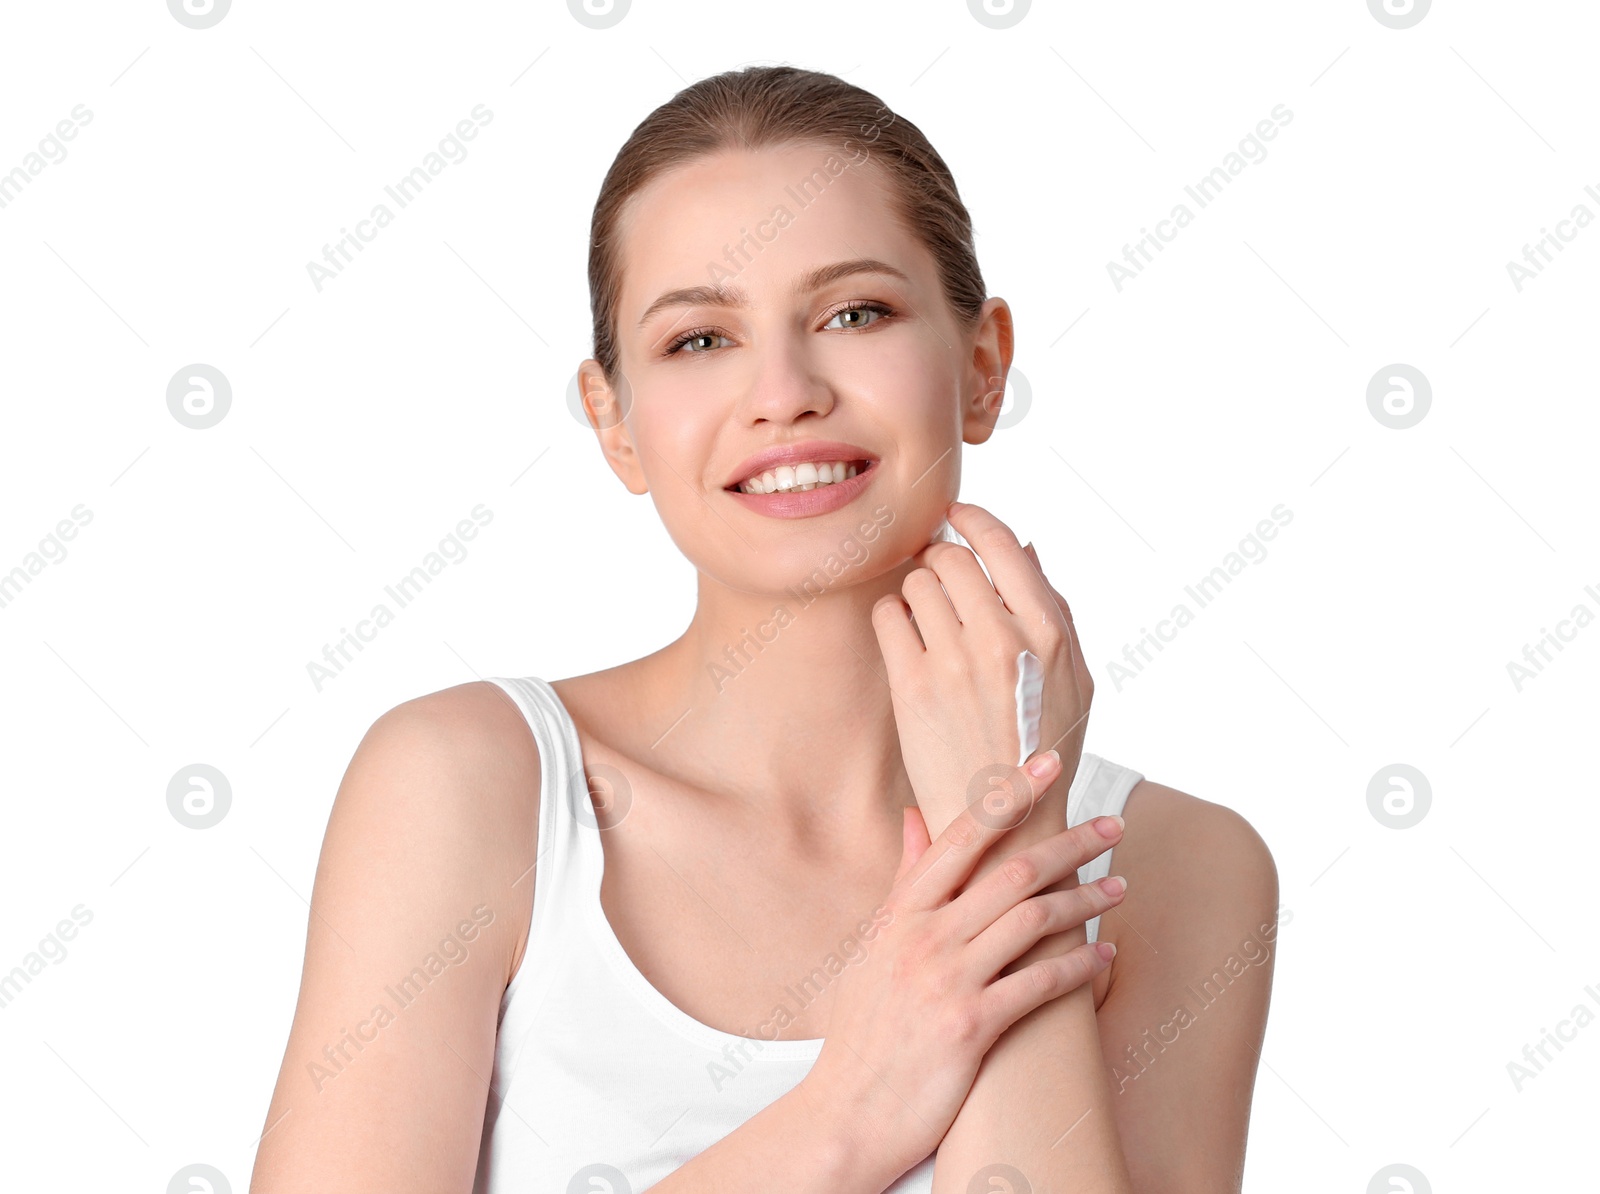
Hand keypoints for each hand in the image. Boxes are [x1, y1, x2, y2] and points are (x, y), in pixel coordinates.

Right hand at [803, 750, 1126, 1176]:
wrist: (846, 1112)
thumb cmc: (863, 1028)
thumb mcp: (873, 944)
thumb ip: (903, 880)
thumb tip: (913, 816)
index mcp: (900, 911)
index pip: (963, 834)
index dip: (1009, 793)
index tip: (1048, 762)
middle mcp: (923, 937)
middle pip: (1012, 870)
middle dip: (1070, 842)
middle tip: (1112, 824)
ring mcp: (946, 980)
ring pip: (1033, 920)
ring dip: (1086, 899)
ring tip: (1120, 886)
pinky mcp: (970, 1027)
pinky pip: (1038, 985)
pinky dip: (1079, 967)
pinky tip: (1104, 955)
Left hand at [870, 502, 1092, 840]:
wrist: (1004, 825)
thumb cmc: (1044, 749)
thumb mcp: (1075, 679)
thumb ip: (1054, 609)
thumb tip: (1026, 546)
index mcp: (1047, 631)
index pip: (1000, 543)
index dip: (972, 519)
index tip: (955, 515)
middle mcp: (1000, 639)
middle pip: (950, 558)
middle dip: (940, 559)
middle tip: (938, 577)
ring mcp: (953, 662)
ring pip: (916, 583)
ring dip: (916, 589)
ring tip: (927, 618)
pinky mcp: (912, 686)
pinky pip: (888, 616)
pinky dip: (893, 616)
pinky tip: (906, 637)